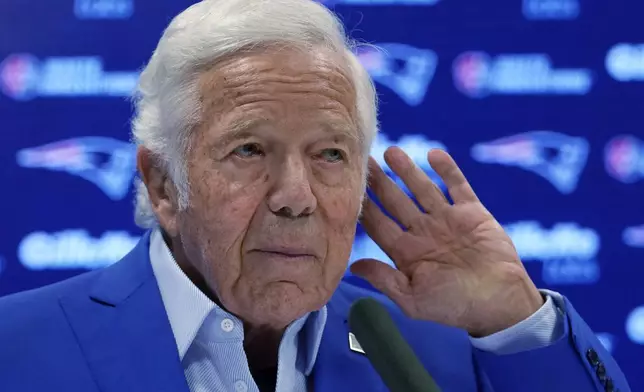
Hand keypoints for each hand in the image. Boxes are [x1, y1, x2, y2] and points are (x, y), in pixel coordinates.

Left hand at [350, 147, 543, 336]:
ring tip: (391, 151)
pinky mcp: (471, 212)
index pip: (379, 225)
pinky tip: (433, 154)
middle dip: (379, 182)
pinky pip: (457, 186)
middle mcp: (423, 232)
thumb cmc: (454, 306)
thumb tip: (353, 266)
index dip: (364, 207)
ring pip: (422, 189)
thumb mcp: (413, 300)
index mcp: (406, 252)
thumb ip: (385, 280)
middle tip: (364, 160)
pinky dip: (446, 170)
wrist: (500, 303)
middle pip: (395, 201)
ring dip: (407, 170)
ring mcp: (446, 220)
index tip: (347, 188)